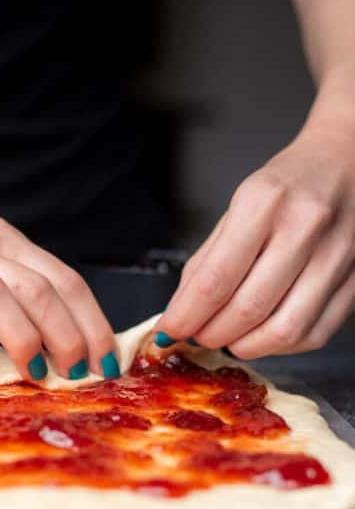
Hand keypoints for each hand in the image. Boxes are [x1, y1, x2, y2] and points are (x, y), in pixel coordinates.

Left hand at [156, 94, 354, 357]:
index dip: (187, 315)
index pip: (216, 279)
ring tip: (229, 339)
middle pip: (248, 308)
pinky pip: (315, 333)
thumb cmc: (290, 185)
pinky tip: (264, 335)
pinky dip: (282, 346)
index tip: (171, 329)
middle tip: (198, 336)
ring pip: (285, 330)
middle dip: (212, 334)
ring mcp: (338, 256)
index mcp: (265, 202)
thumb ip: (207, 261)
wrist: (349, 161)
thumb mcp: (238, 207)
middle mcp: (306, 227)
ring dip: (247, 346)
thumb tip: (181, 311)